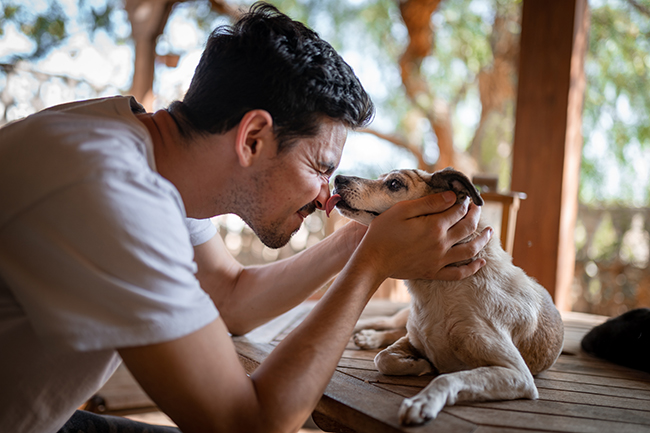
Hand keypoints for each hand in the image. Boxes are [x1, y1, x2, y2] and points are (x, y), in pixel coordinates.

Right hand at [356, 191, 491, 280]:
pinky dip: (472, 268)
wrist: (373, 261)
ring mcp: (439, 260)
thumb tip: (451, 197)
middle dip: (475, 215)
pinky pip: (459, 273)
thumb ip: (428, 203)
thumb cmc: (383, 232)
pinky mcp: (434, 272)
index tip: (465, 197)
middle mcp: (441, 243)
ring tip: (490, 232)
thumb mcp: (402, 210)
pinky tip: (481, 262)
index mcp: (434, 226)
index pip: (457, 210)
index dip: (463, 202)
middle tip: (477, 208)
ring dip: (483, 240)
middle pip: (467, 227)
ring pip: (470, 250)